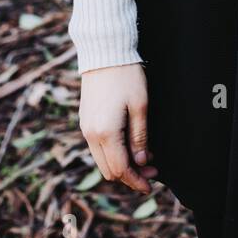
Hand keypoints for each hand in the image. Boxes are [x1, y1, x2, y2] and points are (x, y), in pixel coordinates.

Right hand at [79, 63, 158, 194]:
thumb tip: (141, 162)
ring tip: (144, 157)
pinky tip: (130, 145)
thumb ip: (140, 137)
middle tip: (152, 171)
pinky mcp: (85, 121)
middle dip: (130, 175)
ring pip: (102, 160)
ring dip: (121, 164)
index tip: (151, 185)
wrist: (104, 53)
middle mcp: (90, 134)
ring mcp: (85, 128)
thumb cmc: (126, 76)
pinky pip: (97, 147)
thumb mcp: (140, 106)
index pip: (120, 168)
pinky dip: (113, 152)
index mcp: (105, 132)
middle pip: (109, 170)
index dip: (136, 180)